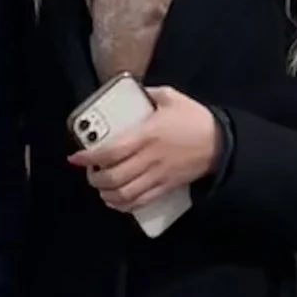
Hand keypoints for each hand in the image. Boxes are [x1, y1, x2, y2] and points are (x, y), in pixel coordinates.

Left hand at [71, 85, 222, 214]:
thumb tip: (132, 91)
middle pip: (114, 177)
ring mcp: (157, 176)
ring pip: (125, 194)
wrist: (220, 143)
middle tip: (89, 173)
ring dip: (106, 195)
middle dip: (95, 179)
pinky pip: (140, 202)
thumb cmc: (194, 119)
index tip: (76, 158)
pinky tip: (115, 201)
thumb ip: (148, 93)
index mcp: (147, 135)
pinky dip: (124, 205)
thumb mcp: (171, 97)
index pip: (111, 151)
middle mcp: (149, 159)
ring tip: (100, 187)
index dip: (89, 158)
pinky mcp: (166, 188)